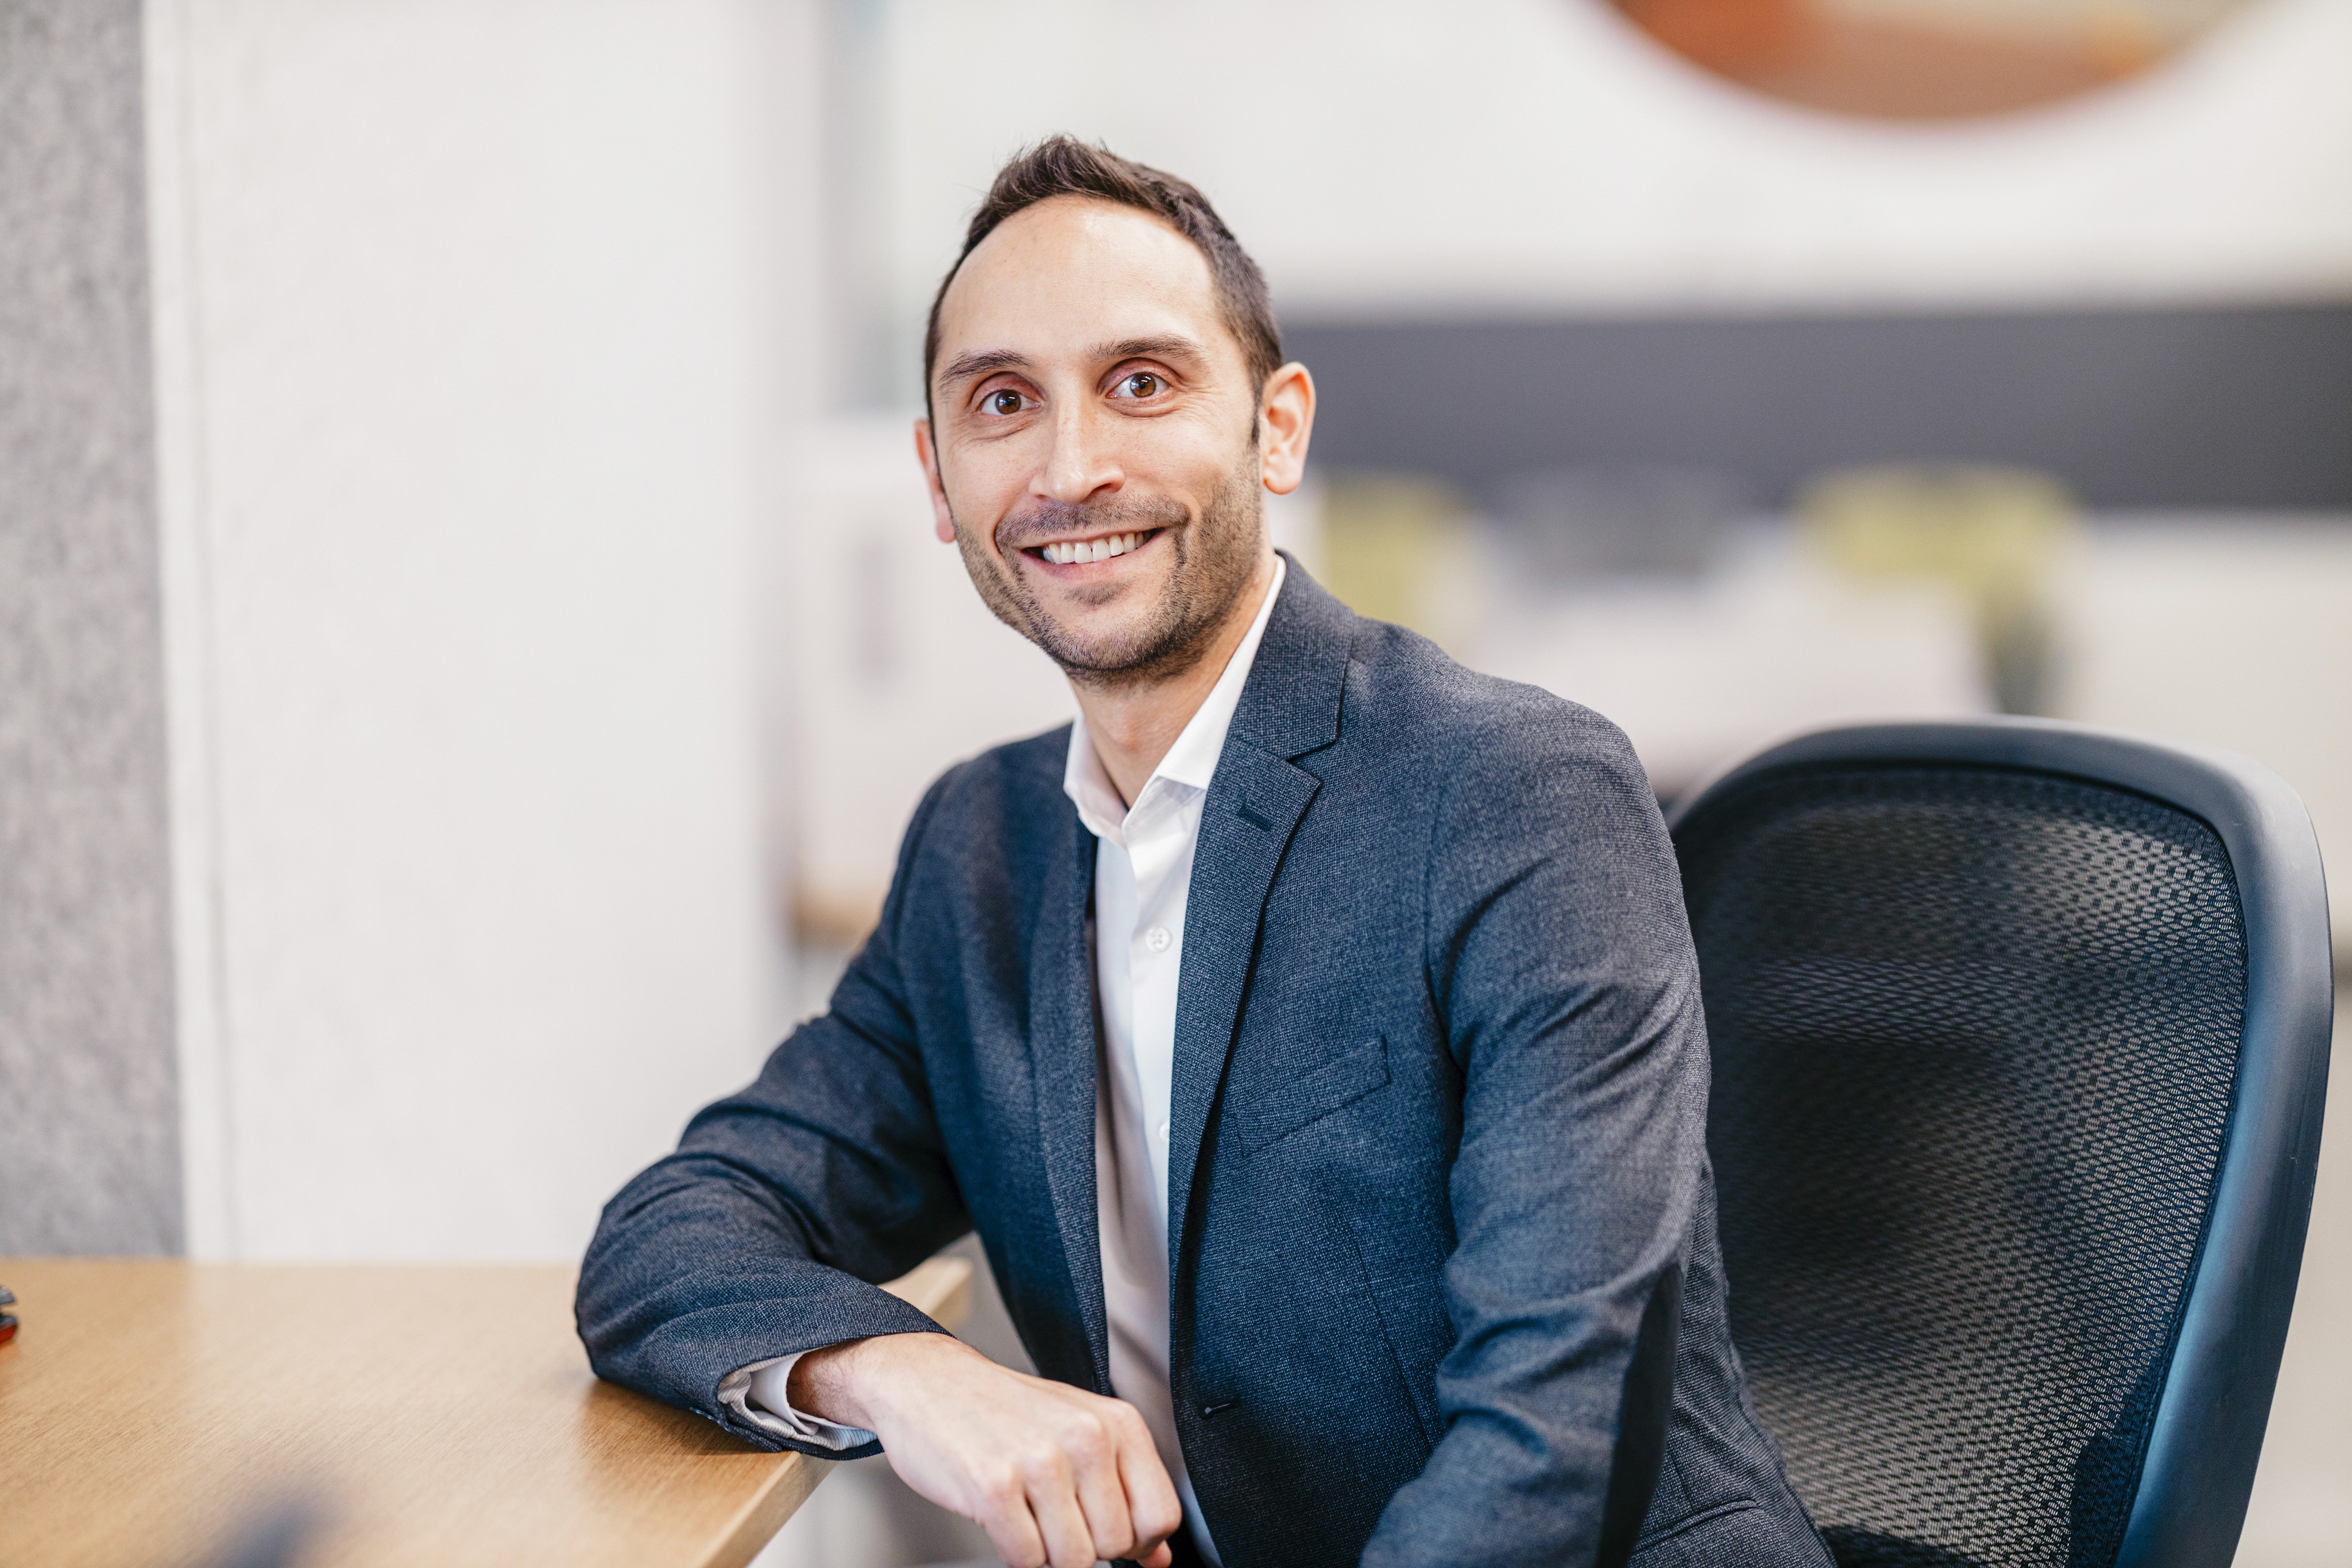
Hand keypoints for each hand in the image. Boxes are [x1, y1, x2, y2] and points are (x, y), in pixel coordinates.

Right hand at [790, 1331, 1181, 1567]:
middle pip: (1117, 1544)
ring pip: (1074, 1560)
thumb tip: (1158, 1557)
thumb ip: (1124, 1491)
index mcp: (1116, 1422)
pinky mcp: (994, 1486)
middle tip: (1051, 1517)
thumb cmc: (1004, 1409)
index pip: (1160, 1516)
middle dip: (1085, 1546)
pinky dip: (1014, 1553)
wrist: (927, 1382)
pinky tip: (1003, 1519)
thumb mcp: (1077, 1432)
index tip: (1104, 1531)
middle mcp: (1086, 1436)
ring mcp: (1040, 1460)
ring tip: (1027, 1514)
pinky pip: (1026, 1559)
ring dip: (1047, 1552)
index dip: (1135, 1541)